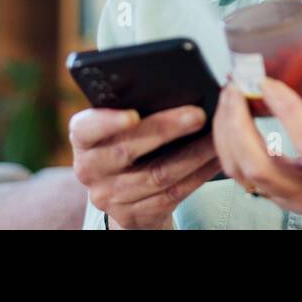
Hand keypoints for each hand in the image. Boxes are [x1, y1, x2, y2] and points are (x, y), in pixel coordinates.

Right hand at [69, 104, 220, 229]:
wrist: (122, 191)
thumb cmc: (126, 141)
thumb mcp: (118, 126)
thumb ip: (132, 107)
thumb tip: (176, 87)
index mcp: (83, 139)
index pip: (86, 129)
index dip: (107, 122)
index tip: (133, 114)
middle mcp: (90, 169)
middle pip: (127, 151)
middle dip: (166, 130)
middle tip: (198, 115)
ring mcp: (110, 196)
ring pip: (158, 175)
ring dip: (194, 154)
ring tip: (218, 135)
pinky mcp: (134, 214)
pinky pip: (173, 193)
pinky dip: (199, 174)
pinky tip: (216, 158)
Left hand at [213, 68, 301, 228]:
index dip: (287, 110)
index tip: (270, 82)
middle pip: (259, 165)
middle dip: (238, 123)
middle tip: (235, 88)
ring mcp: (284, 197)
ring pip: (240, 172)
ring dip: (227, 132)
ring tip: (229, 98)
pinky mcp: (270, 195)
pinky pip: (238, 173)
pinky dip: (227, 143)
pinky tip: (229, 119)